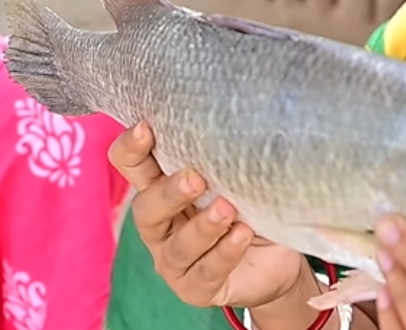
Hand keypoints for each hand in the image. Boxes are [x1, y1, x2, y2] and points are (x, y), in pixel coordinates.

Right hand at [107, 121, 307, 309]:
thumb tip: (237, 117)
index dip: (130, 149)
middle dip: (169, 193)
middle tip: (195, 178)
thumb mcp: (236, 177)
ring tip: (227, 209)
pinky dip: (225, 251)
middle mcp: (161, 225)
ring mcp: (175, 261)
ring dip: (203, 227)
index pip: (132, 167)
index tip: (145, 127)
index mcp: (162, 190)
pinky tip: (242, 234)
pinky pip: (207, 271)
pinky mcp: (196, 288)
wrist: (275, 259)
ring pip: (178, 247)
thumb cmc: (248, 207)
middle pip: (146, 209)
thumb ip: (224, 157)